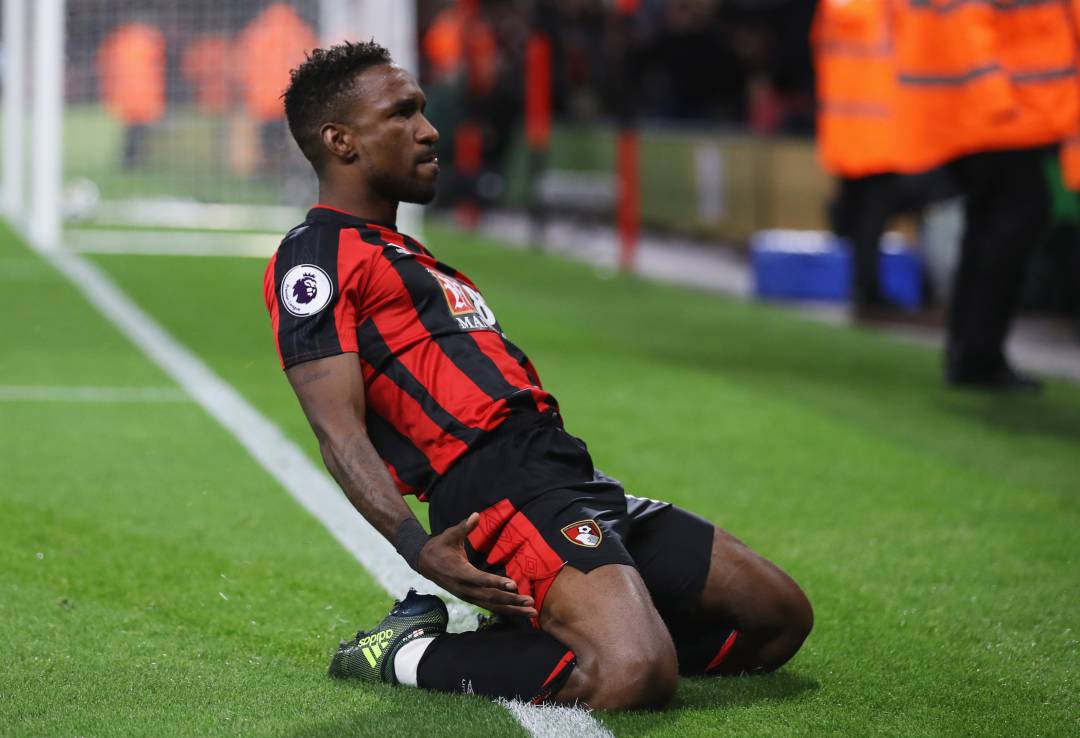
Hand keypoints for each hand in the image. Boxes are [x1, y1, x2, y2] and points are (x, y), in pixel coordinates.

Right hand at [416, 512, 537, 617]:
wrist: (425, 563)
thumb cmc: (440, 546)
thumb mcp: (449, 535)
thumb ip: (464, 527)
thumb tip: (476, 515)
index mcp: (460, 572)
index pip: (480, 580)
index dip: (496, 582)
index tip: (513, 584)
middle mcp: (464, 588)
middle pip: (490, 597)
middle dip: (511, 600)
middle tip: (530, 601)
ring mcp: (468, 596)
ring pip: (492, 606)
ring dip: (512, 609)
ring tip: (532, 612)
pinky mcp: (471, 599)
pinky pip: (490, 606)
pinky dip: (506, 610)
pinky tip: (520, 611)